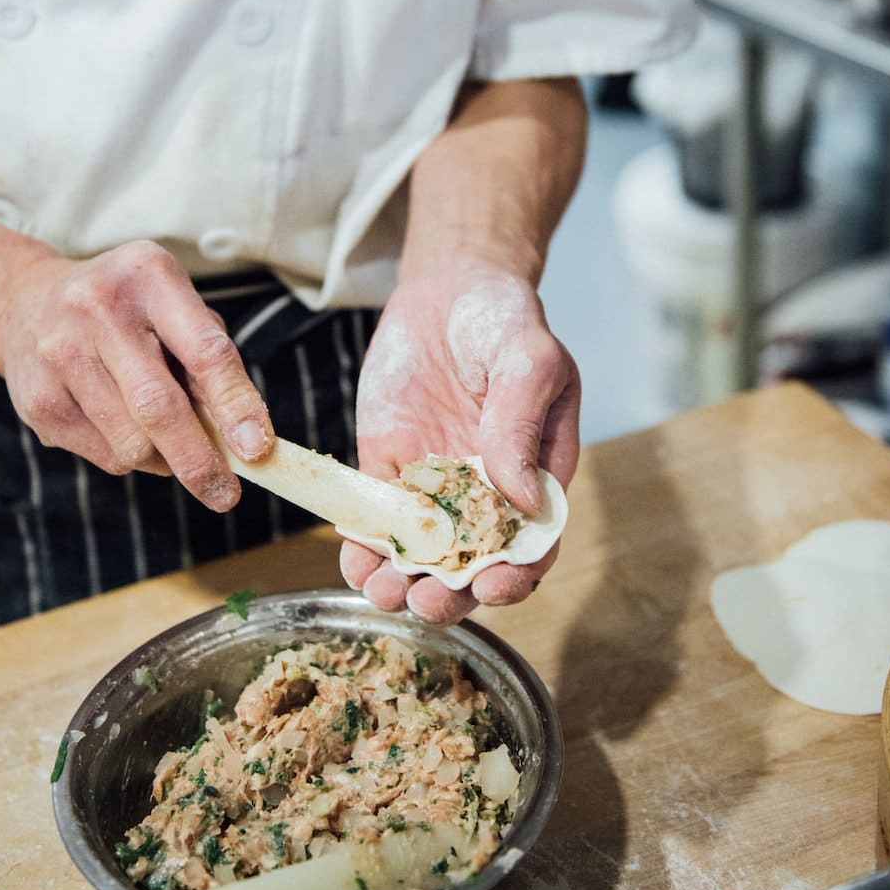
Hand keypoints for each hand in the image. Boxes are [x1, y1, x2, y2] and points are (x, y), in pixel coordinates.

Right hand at [0, 240, 272, 507]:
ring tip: (170, 442)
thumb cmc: (124, 310)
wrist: (26, 303)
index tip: (257, 448)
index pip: (204, 350)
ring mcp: (59, 355)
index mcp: (148, 276)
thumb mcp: (173, 307)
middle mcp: (97, 309)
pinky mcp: (36, 401)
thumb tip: (243, 437)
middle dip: (199, 460)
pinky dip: (130, 457)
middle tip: (225, 493)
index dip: (236, 404)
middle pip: (159, 407)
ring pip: (131, 443)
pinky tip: (123, 426)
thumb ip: (209, 361)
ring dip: (165, 460)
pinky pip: (104, 456)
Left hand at [342, 263, 579, 623]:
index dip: (516, 575)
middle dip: (450, 595)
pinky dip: (364, 548)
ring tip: (382, 592)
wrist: (449, 287)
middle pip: (472, 565)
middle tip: (427, 602)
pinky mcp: (388, 471)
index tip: (492, 584)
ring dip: (402, 583)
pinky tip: (354, 563)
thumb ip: (524, 425)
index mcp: (535, 477)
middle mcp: (485, 495)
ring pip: (420, 555)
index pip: (531, 545)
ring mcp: (434, 487)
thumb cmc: (506, 322)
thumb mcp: (530, 362)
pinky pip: (376, 522)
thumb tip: (522, 497)